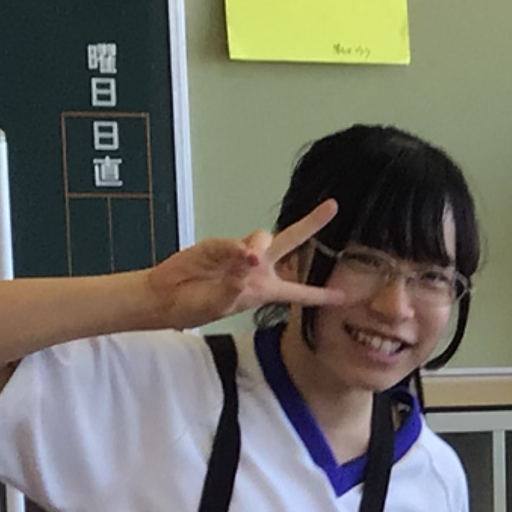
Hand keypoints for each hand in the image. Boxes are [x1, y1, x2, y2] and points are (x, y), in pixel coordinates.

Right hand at [144, 200, 346, 329]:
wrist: (166, 297)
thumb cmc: (197, 305)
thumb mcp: (222, 305)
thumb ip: (238, 285)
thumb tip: (252, 260)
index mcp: (265, 289)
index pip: (299, 292)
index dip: (321, 294)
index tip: (345, 296)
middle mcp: (258, 269)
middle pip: (291, 242)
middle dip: (311, 224)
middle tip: (332, 206)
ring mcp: (240, 254)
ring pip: (264, 239)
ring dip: (261, 248)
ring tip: (247, 262)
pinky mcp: (219, 245)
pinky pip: (234, 243)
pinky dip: (238, 249)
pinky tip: (240, 256)